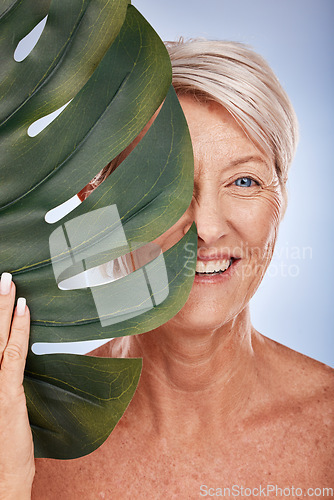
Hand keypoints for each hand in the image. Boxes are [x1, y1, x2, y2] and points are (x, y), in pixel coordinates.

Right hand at [0, 273, 33, 498]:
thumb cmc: (1, 444)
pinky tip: (23, 310)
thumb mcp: (1, 403)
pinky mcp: (6, 391)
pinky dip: (18, 329)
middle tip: (1, 277)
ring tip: (8, 283)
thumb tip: (12, 354)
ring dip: (3, 308)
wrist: (1, 477)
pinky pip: (12, 354)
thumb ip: (4, 375)